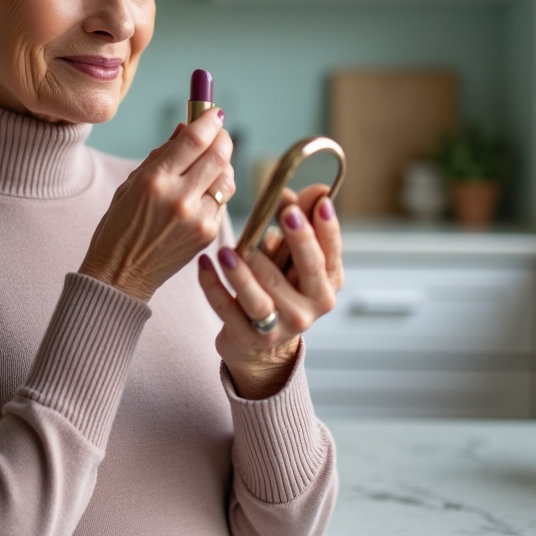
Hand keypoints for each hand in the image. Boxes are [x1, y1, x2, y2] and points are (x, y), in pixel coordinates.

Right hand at [80, 108, 234, 302]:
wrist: (120, 274)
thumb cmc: (120, 225)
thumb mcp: (132, 183)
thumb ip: (162, 154)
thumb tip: (186, 128)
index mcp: (155, 180)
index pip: (195, 139)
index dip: (209, 119)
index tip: (215, 112)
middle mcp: (179, 198)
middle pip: (219, 154)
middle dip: (222, 136)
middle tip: (219, 131)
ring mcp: (197, 218)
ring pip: (227, 177)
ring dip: (224, 164)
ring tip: (211, 162)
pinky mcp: (208, 234)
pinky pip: (223, 202)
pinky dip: (218, 190)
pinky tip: (204, 191)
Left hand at [198, 184, 342, 398]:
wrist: (259, 345)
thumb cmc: (279, 288)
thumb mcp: (292, 259)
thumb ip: (301, 224)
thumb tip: (317, 189)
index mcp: (326, 285)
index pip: (331, 253)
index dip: (328, 227)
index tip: (321, 202)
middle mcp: (310, 308)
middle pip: (307, 272)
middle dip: (299, 240)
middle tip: (287, 212)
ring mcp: (279, 326)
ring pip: (262, 297)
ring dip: (244, 272)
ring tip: (228, 250)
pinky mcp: (247, 336)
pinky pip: (227, 309)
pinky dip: (213, 286)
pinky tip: (204, 264)